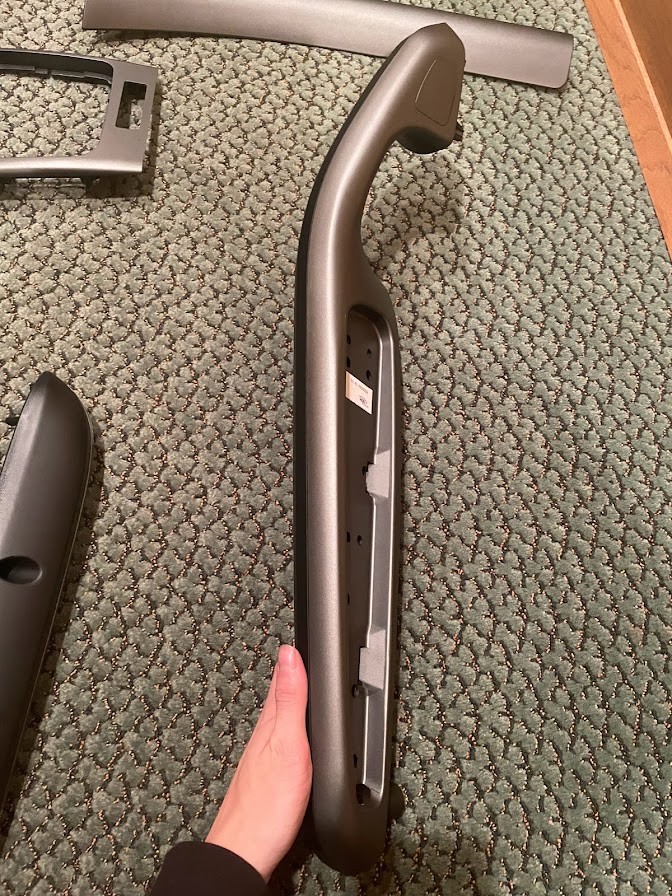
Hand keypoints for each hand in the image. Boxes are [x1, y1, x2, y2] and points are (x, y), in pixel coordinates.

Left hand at [206, 645, 312, 881]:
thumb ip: (291, 699)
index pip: (281, 679)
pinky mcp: (267, 775)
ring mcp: (263, 756)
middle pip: (279, 696)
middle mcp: (263, 735)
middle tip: (299, 650)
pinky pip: (280, 740)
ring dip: (289, 698)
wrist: (245, 852)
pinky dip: (289, 727)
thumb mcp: (288, 744)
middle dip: (290, 673)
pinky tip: (292, 734)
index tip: (302, 635)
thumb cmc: (267, 804)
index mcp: (269, 722)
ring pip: (279, 718)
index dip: (292, 657)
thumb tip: (289, 653)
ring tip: (297, 681)